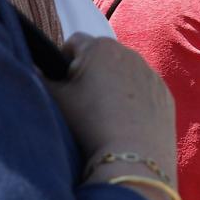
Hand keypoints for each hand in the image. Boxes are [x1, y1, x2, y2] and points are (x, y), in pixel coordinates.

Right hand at [50, 35, 180, 187]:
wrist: (132, 157)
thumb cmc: (89, 123)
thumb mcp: (57, 100)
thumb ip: (41, 78)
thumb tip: (34, 68)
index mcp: (99, 47)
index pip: (73, 43)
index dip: (63, 61)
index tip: (63, 84)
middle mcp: (128, 52)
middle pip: (101, 56)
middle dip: (90, 72)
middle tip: (82, 102)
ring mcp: (150, 73)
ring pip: (124, 72)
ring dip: (114, 84)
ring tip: (105, 115)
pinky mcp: (165, 94)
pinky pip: (144, 89)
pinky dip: (135, 100)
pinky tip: (126, 123)